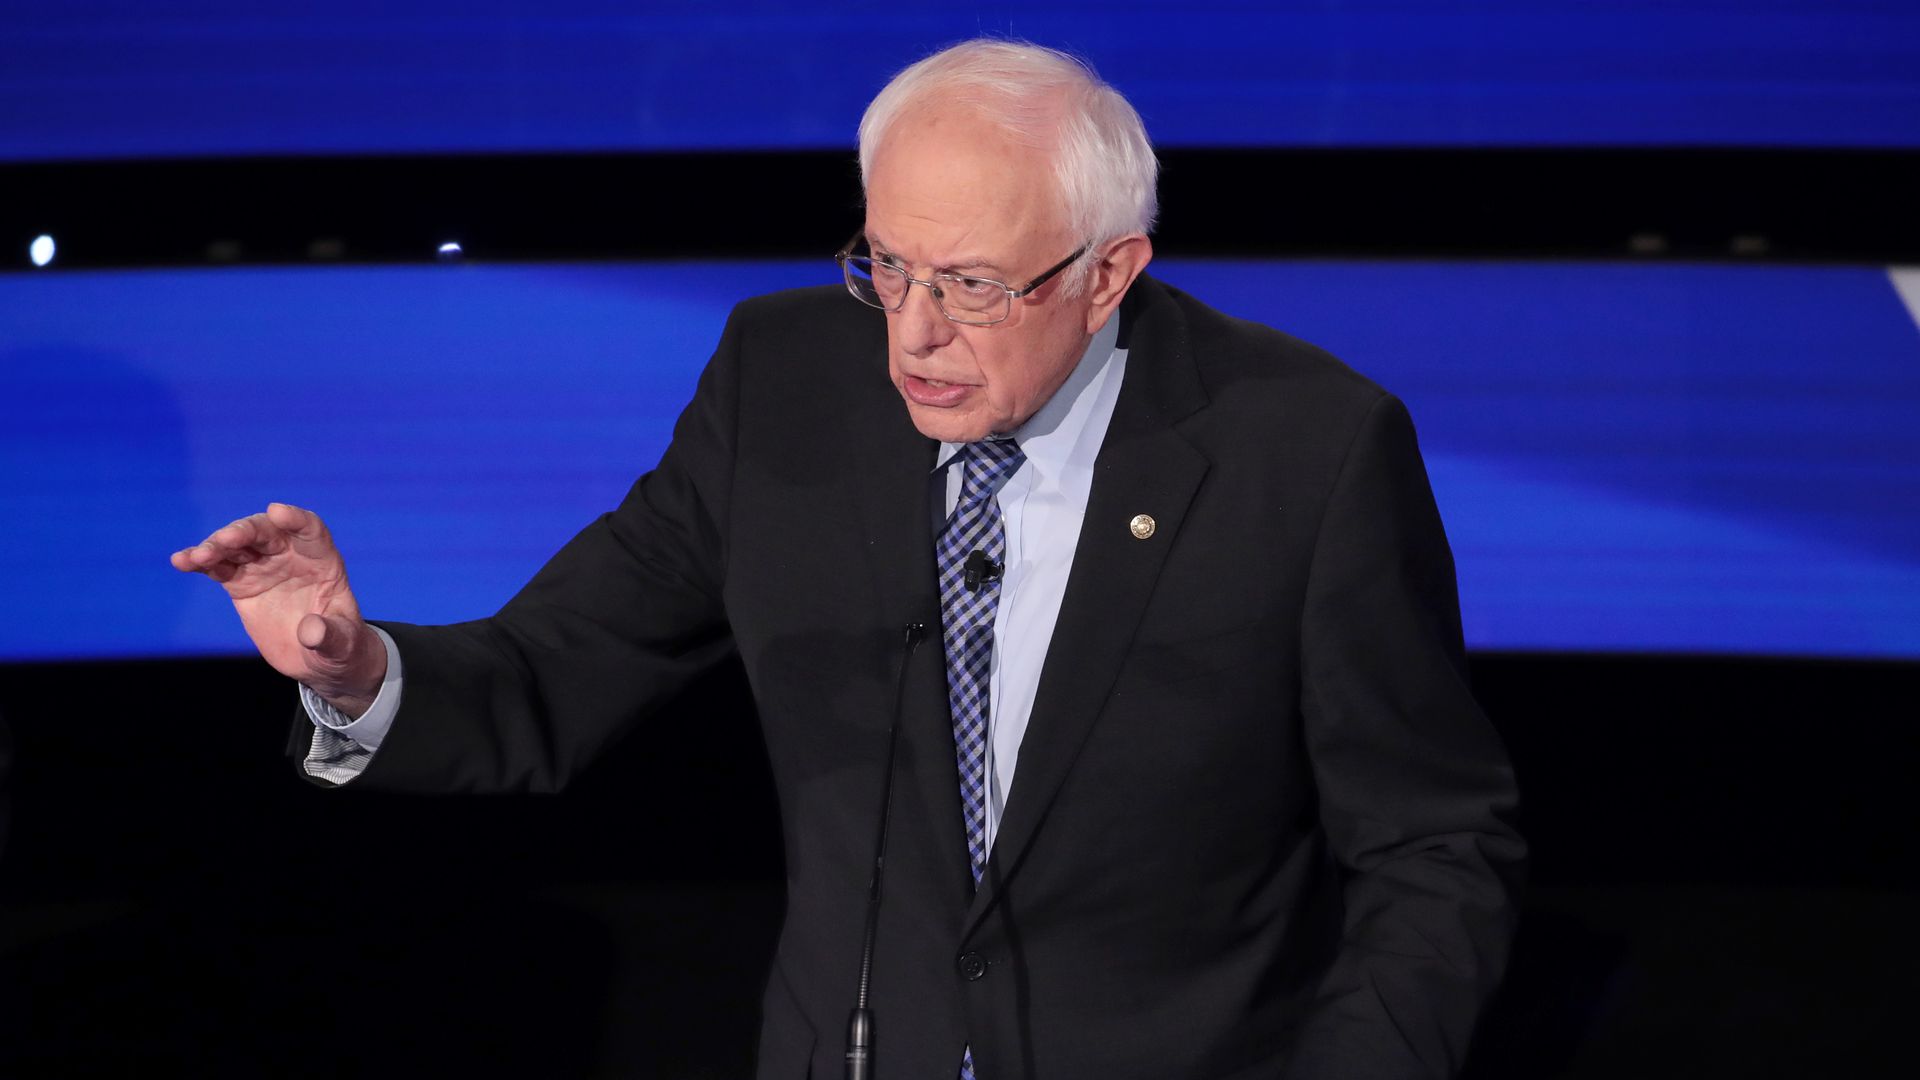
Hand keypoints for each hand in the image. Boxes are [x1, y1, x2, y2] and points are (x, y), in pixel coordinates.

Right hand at [171, 503, 385, 716]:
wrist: (318, 660)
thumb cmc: (340, 645)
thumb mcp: (344, 645)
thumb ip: (331, 635)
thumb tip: (311, 631)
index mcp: (323, 560)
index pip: (310, 530)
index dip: (295, 519)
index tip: (277, 512)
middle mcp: (291, 556)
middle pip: (267, 532)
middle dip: (246, 531)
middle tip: (226, 539)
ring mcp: (263, 567)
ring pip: (237, 546)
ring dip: (216, 546)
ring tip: (198, 556)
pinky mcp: (241, 583)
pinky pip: (218, 567)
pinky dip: (199, 562)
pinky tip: (181, 560)